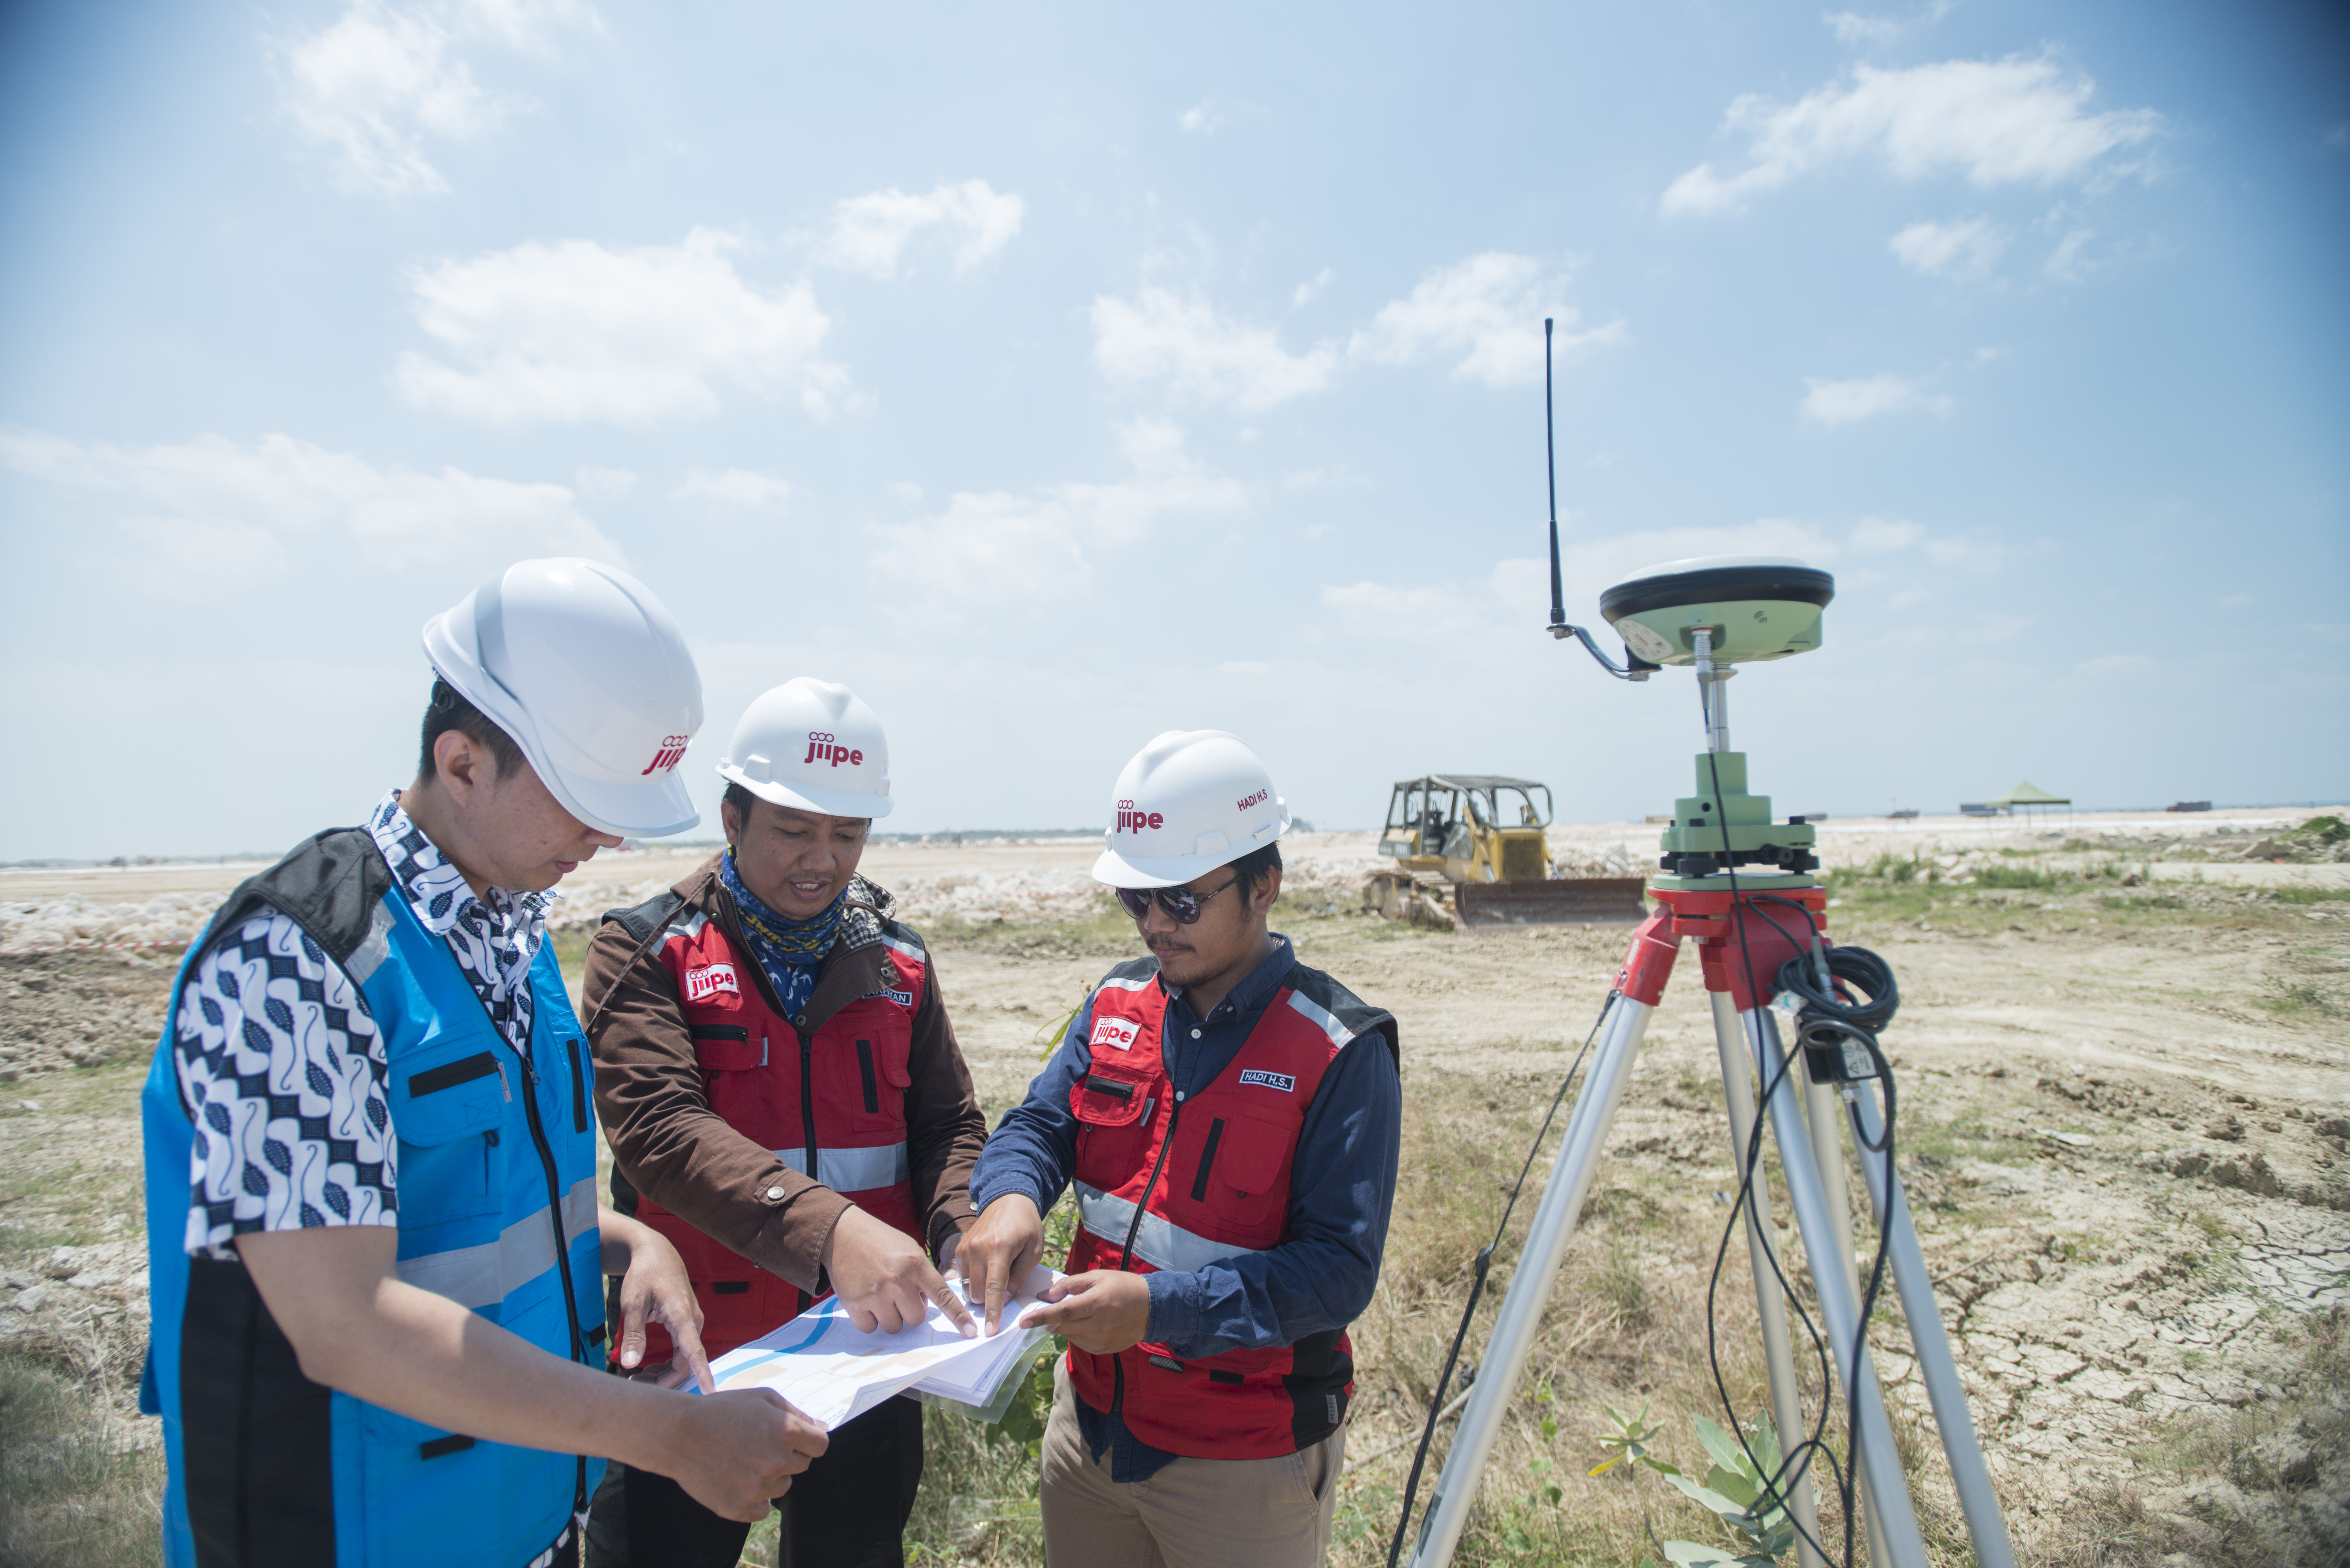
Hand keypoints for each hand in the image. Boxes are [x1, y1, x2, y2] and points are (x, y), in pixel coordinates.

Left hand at [613, 1223, 711, 1392]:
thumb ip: (634, 1333)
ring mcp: (691, 1323)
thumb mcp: (633, 1302)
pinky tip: (648, 1368)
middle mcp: (692, 1321)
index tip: (710, 1393)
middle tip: (634, 1386)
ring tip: (636, 1379)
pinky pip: (681, 1351)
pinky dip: (665, 1363)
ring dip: (662, 1373)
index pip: (695, 1352)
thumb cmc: (645, 1274)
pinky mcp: (685, 1324)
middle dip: (663, 1381)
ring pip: (682, 1359)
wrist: (656, 1253)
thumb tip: (630, 1364)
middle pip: (685, 1363)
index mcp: (682, 1315)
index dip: (702, 1373)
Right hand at [661, 1389, 828, 1521]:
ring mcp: (758, 1488)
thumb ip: (797, 1414)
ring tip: (742, 1460)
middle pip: (802, 1465)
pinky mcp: (740, 1508)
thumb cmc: (722, 1410)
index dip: (808, 1441)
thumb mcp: (763, 1398)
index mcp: (787, 1431)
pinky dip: (754, 1498)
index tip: (792, 1439)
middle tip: (758, 1445)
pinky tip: (736, 1480)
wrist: (679, 1434)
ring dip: (769, 1476)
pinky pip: (763, 1509)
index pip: (820, 1446)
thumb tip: (821, 1429)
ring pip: (782, 1487)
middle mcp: (777, 1461)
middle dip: (787, 1455)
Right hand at [821, 1206, 976, 1336]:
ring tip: (880, 1293)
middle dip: (909, 1310)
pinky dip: (869, 1319)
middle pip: (915, 1319)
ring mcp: (875, 1293)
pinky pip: (870, 1328)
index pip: (943, 1296)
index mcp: (915, 1264)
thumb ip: (922, 1276)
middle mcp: (897, 1280)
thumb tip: (928, 1306)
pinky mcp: (854, 1303)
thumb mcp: (909, 1249)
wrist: (843, 1234)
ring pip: (894, 1326)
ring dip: (890, 1316)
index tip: (971, 1332)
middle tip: (898, 1293)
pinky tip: (865, 1298)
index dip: (958, 1317)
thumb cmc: (880, 1242)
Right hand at [960, 1194, 1044, 1335]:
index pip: (993, 1288)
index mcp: (999, 1248)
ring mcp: (966, 1247)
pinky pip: (962, 1277)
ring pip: (967, 1287)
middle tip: (1003, 1293)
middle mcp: (978, 1248)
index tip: (990, 1331)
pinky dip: (973, 1282)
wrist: (1008, 1200)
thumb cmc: (1026, 1227)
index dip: (992, 1312)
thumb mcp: (1033, 1252)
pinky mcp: (959, 1248)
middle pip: (977, 1292)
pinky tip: (985, 1272)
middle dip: (988, 1302)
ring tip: (995, 1279)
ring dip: (980, 1293)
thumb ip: (1019, 1277)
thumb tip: (1004, 1301)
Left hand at [1019, 1269, 1151, 1354]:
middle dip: (1050, 1319)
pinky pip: (1080, 1342)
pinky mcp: (1103, 1350)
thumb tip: (1045, 1297)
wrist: (1151, 1307)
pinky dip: (1076, 1332)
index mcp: (1098, 1303)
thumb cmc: (1122, 1286)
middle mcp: (1100, 1325)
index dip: (1041, 1317)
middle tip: (1048, 1310)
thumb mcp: (1096, 1277)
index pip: (1063, 1312)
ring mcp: (1102, 1341)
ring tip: (1081, 1312)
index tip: (1023, 1322)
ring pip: (1069, 1335)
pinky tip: (1089, 1322)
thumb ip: (1069, 1286)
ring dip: (1065, 1325)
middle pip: (1063, 1326)